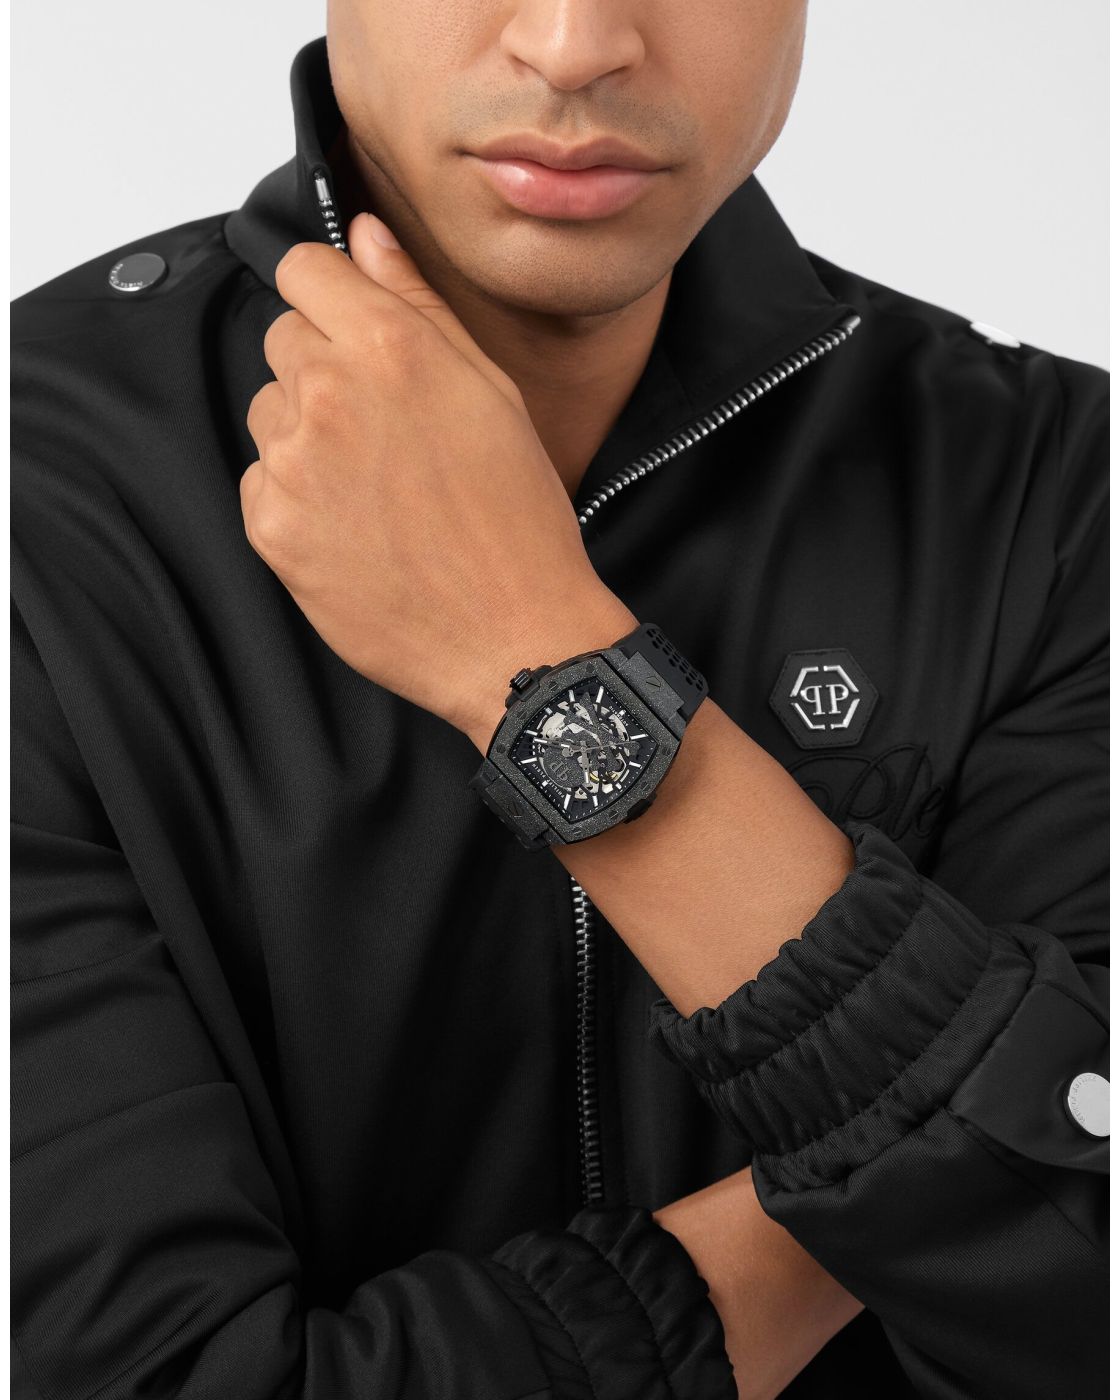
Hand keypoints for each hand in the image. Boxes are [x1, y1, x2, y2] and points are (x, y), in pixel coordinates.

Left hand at [241, 211, 630, 740]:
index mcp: (390, 348)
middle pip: (283, 339)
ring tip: (377, 486)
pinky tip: (357, 526)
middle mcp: (330, 394)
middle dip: (325, 369)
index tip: (348, 325)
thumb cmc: (517, 522)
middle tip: (387, 429)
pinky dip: (298, 498)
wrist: (512, 636)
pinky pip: (262, 481)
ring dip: (308, 435)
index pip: (304, 270)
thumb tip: (367, 235)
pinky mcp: (272, 526)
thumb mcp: (491, 393)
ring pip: (269, 412)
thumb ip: (419, 303)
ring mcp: (294, 463)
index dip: (329, 295)